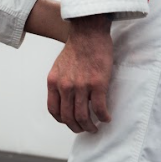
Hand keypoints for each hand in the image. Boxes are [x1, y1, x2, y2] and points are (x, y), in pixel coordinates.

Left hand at [47, 14, 112, 133]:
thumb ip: (60, 82)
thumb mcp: (59, 66)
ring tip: (95, 126)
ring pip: (83, 116)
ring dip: (90, 126)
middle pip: (68, 117)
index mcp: (54, 81)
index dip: (63, 120)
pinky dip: (103, 117)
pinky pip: (99, 108)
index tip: (70, 122)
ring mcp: (81, 86)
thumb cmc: (77, 47)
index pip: (54, 110)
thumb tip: (66, 99)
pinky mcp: (98, 84)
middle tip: (85, 129)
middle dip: (77, 127)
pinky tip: (106, 117)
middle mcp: (65, 86)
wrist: (89, 32)